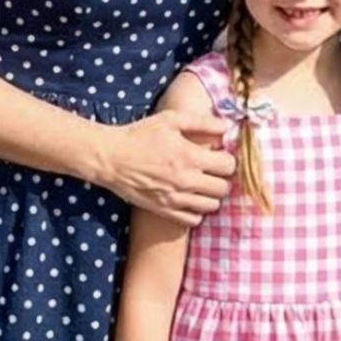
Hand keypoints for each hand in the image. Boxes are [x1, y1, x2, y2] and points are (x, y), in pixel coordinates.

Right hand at [99, 109, 235, 226]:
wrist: (111, 158)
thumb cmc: (141, 134)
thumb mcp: (171, 120)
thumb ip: (202, 122)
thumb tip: (227, 127)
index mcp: (190, 156)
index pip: (228, 166)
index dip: (228, 159)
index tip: (221, 154)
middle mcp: (186, 181)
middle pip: (223, 188)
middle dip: (223, 177)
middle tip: (214, 169)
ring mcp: (175, 199)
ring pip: (211, 206)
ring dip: (212, 195)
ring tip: (203, 183)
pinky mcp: (164, 211)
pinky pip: (193, 220)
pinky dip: (197, 210)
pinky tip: (191, 197)